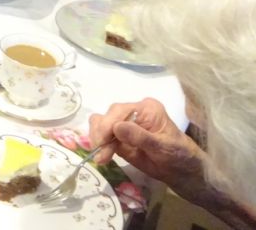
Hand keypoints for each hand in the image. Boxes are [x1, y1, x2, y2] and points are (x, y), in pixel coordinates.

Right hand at [89, 98, 208, 201]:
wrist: (183, 173)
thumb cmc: (179, 156)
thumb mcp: (163, 147)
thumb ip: (140, 137)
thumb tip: (117, 127)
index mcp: (146, 108)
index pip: (120, 110)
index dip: (109, 124)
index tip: (103, 142)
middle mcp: (133, 112)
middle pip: (108, 116)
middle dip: (102, 134)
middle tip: (100, 154)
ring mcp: (124, 124)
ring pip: (101, 123)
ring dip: (98, 139)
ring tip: (102, 157)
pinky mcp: (119, 137)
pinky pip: (102, 135)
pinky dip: (99, 144)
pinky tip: (102, 157)